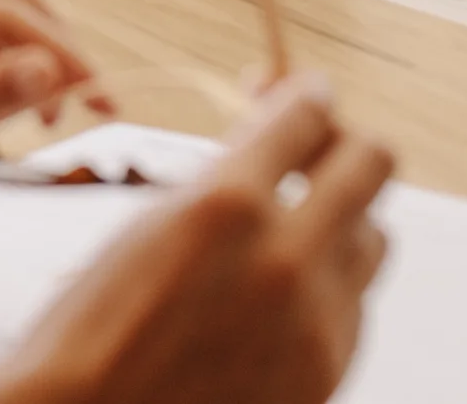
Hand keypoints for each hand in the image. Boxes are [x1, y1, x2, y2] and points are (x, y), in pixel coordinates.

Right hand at [0, 78, 392, 403]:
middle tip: (312, 148)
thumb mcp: (152, 225)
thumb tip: (277, 135)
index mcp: (225, 204)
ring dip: (341, 220)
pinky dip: (329, 287)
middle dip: (343, 141)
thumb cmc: (92, 327)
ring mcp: (316, 322)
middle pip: (372, 163)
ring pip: (374, 236)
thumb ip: (225, 180)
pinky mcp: (327, 372)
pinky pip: (355, 304)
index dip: (305, 93)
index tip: (301, 93)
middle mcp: (286, 258)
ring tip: (291, 228)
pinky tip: (281, 295)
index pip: (307, 113)